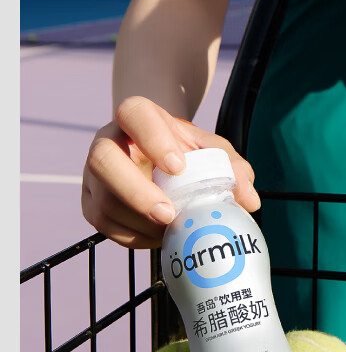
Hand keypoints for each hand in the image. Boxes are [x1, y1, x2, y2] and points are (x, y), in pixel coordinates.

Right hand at [82, 97, 260, 248]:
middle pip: (104, 160)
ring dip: (139, 222)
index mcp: (136, 117)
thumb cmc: (184, 151)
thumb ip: (232, 168)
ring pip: (103, 201)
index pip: (133, 113)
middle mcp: (107, 142)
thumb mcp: (210, 151)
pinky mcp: (91, 203)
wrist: (155, 158)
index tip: (178, 166)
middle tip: (169, 215)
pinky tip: (158, 236)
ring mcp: (94, 175)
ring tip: (171, 229)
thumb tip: (249, 201)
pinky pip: (104, 225)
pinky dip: (134, 237)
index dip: (153, 138)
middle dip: (136, 192)